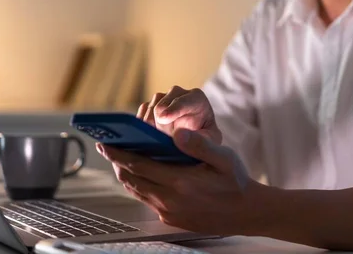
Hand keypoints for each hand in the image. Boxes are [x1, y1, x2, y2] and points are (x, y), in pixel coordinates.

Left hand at [97, 128, 264, 235]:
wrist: (247, 212)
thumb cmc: (236, 182)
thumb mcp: (224, 158)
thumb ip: (199, 145)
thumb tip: (177, 133)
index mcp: (180, 182)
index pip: (139, 166)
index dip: (118, 154)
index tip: (105, 143)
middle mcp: (170, 200)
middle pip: (131, 180)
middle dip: (117, 163)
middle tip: (107, 148)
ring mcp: (169, 212)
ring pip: (137, 191)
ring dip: (126, 175)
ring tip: (120, 160)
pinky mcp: (171, 219)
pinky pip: (147, 201)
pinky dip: (139, 186)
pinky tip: (142, 176)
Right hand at [138, 86, 220, 143]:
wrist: (195, 140)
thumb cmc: (206, 139)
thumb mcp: (210, 141)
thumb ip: (200, 141)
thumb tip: (179, 135)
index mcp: (197, 99)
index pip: (184, 101)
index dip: (173, 109)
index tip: (163, 118)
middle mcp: (179, 93)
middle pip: (161, 105)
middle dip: (161, 125)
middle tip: (167, 139)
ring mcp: (163, 98)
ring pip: (149, 109)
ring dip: (152, 127)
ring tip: (163, 138)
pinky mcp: (150, 106)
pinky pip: (141, 113)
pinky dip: (143, 125)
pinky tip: (151, 135)